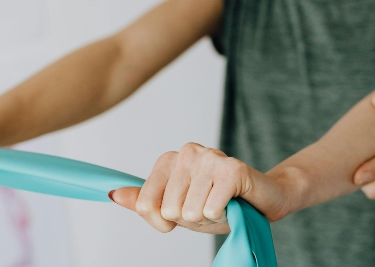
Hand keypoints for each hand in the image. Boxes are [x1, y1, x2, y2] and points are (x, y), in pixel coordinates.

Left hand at [109, 143, 290, 233]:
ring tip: (221, 205)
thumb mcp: (176, 208)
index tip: (180, 216)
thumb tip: (112, 193)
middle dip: (189, 219)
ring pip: (189, 211)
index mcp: (168, 160)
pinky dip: (222, 214)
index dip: (162, 222)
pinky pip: (211, 207)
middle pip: (168, 209)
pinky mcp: (232, 168)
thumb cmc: (218, 204)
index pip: (144, 204)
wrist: (263, 200)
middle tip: (208, 208)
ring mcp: (209, 157)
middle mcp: (186, 153)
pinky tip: (232, 203)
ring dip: (208, 217)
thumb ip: (143, 201)